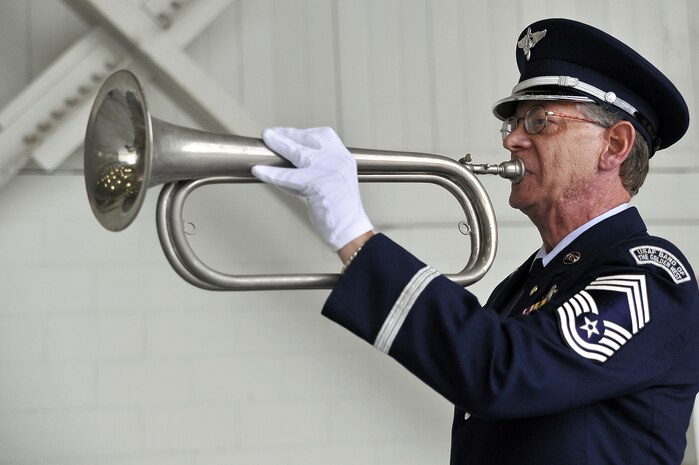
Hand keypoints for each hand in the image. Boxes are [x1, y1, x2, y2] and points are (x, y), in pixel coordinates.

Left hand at [252, 127, 372, 250]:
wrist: (350, 231)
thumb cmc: (340, 211)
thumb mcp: (334, 181)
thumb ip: (317, 169)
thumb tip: (288, 162)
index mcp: (343, 158)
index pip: (323, 135)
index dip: (302, 133)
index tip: (288, 133)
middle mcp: (338, 160)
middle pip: (308, 141)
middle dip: (287, 135)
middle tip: (270, 134)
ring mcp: (328, 171)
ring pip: (297, 153)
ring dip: (279, 144)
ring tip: (266, 139)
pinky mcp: (317, 184)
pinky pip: (289, 176)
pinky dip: (271, 173)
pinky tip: (260, 171)